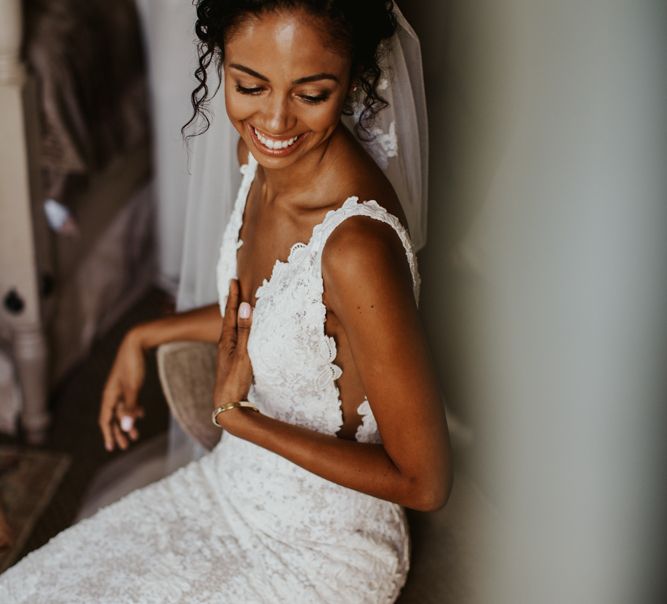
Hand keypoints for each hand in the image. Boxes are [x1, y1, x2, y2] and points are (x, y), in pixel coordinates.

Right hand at [98, 329, 145, 450]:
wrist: (137, 342)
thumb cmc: (134, 364)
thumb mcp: (133, 388)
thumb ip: (129, 407)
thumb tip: (127, 427)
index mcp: (109, 395)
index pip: (106, 419)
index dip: (108, 434)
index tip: (112, 448)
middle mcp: (112, 392)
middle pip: (113, 417)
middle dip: (119, 432)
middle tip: (126, 446)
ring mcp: (120, 387)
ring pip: (122, 410)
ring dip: (128, 422)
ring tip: (136, 435)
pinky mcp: (129, 382)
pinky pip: (128, 401)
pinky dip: (133, 409)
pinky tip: (140, 414)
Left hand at [212, 279, 253, 428]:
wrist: (227, 404)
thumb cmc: (234, 379)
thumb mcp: (242, 354)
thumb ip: (244, 330)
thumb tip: (244, 306)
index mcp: (226, 340)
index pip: (229, 312)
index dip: (232, 296)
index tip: (234, 280)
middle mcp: (225, 344)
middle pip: (228, 317)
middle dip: (231, 301)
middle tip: (234, 285)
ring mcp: (227, 353)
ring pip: (231, 327)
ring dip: (234, 313)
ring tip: (237, 303)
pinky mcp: (232, 360)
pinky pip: (234, 337)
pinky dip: (237, 327)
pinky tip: (240, 331)